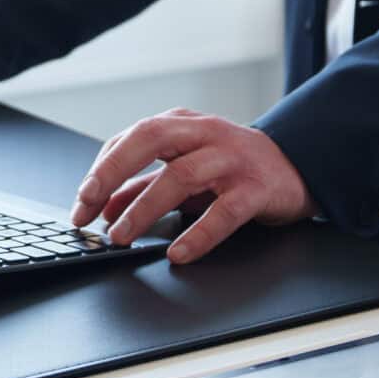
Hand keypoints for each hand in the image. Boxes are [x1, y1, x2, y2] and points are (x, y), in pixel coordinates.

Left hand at [72, 109, 311, 264]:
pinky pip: (224, 211)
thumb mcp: (185, 169)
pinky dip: (198, 233)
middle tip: (89, 206)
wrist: (296, 168)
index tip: (82, 202)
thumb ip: (143, 185)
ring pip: (183, 175)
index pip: (132, 136)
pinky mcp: (256, 189)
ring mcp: (232, 159)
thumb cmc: (233, 167)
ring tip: (121, 235)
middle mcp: (205, 134)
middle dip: (114, 170)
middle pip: (152, 138)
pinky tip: (178, 252)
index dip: (102, 168)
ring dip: (145, 207)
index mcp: (183, 125)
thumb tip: (103, 207)